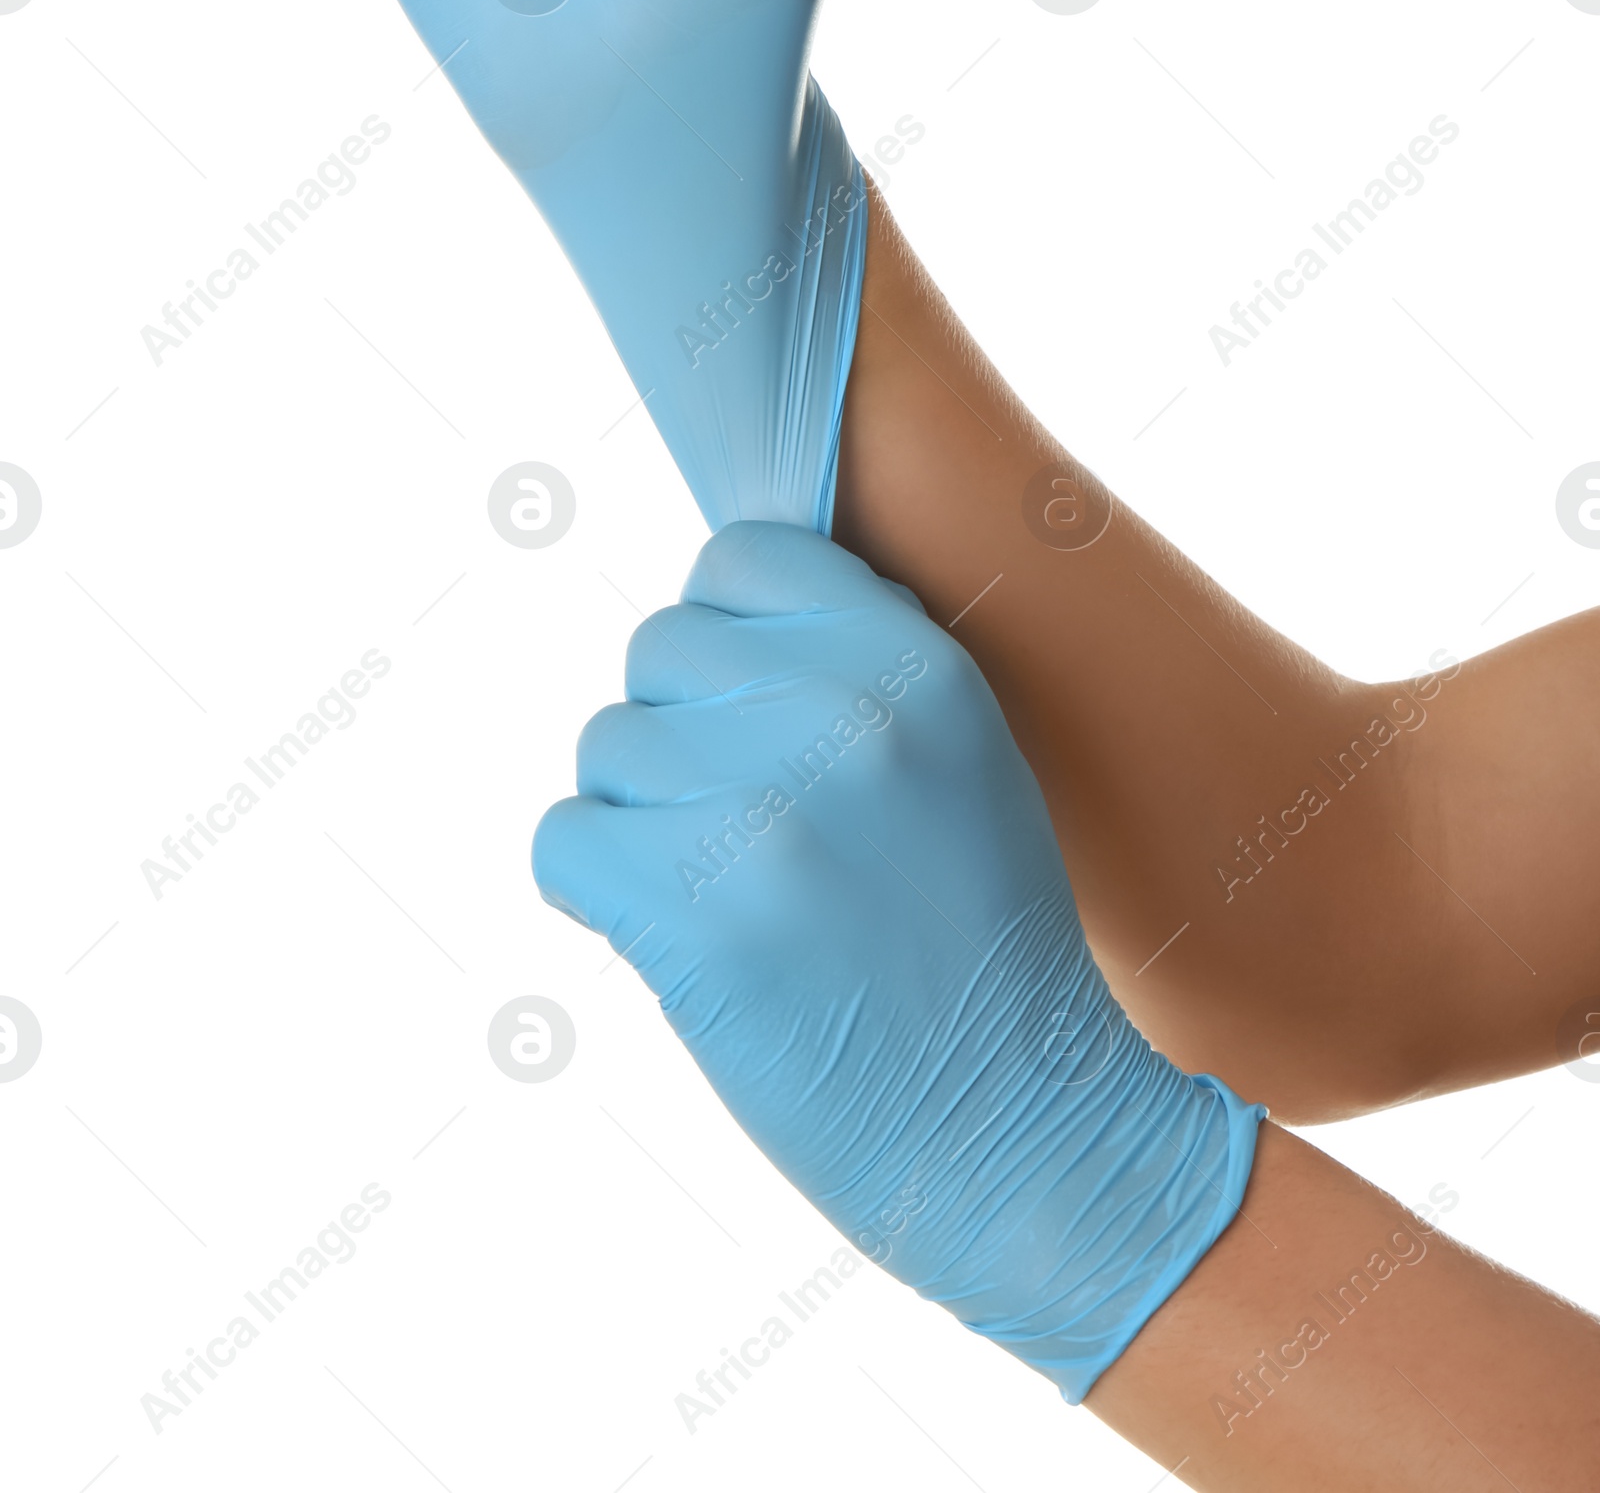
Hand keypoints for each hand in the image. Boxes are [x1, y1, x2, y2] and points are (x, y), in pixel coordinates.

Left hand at [535, 523, 1262, 1400]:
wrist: (1024, 1135)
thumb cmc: (981, 947)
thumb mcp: (966, 758)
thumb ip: (856, 666)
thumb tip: (716, 608)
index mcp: (920, 664)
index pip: (739, 556)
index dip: (727, 635)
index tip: (753, 711)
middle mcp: (844, 716)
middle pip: (658, 648)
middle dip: (680, 730)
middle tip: (743, 827)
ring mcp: (765, 815)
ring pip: (605, 747)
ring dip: (640, 819)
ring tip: (726, 893)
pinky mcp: (692, 919)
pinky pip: (561, 842)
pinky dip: (592, 890)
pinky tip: (666, 937)